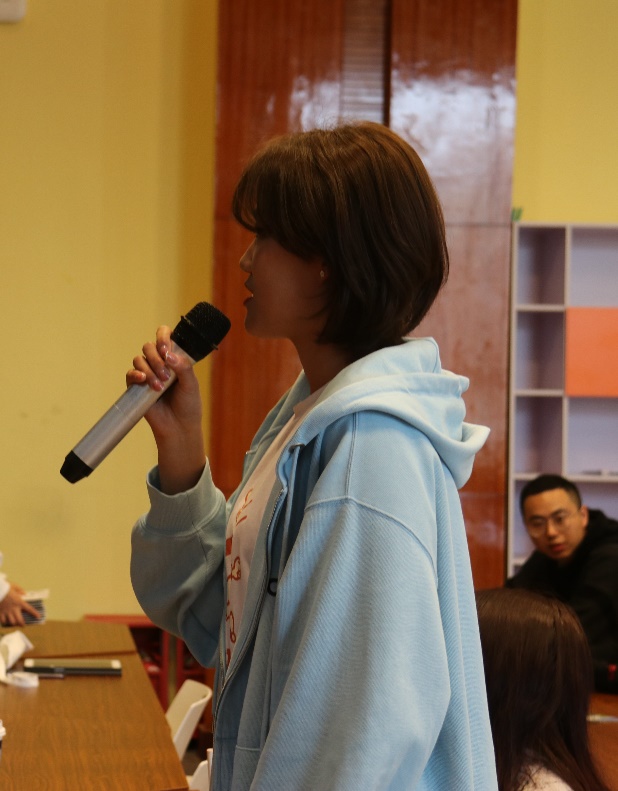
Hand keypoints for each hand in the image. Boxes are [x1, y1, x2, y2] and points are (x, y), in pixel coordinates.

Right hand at [0, 583, 39, 625]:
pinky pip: (3, 621)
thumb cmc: (5, 588)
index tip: (38, 617)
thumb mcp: (14, 586)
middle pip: (19, 620)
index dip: (34, 613)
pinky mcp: (0, 613)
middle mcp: (14, 608)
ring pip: (12, 622)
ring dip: (14, 623)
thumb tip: (24, 594)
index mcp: (19, 602)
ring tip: (14, 623)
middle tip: (23, 625)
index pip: (29, 609)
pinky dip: (5, 621)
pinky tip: (5, 620)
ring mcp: (7, 612)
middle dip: (22, 624)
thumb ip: (20, 590)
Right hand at [127, 325, 205, 493]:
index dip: (163, 336)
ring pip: (140, 360)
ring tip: (159, 386)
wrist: (179, 427)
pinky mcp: (137, 387)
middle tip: (167, 375)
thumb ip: (183, 367)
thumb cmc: (188, 405)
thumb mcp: (191, 384)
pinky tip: (143, 381)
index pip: (165, 336)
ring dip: (149, 370)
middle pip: (149, 347)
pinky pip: (131, 374)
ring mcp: (147, 374)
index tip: (166, 347)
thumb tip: (169, 355)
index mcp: (174, 358)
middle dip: (157, 358)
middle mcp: (159, 363)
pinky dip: (135, 375)